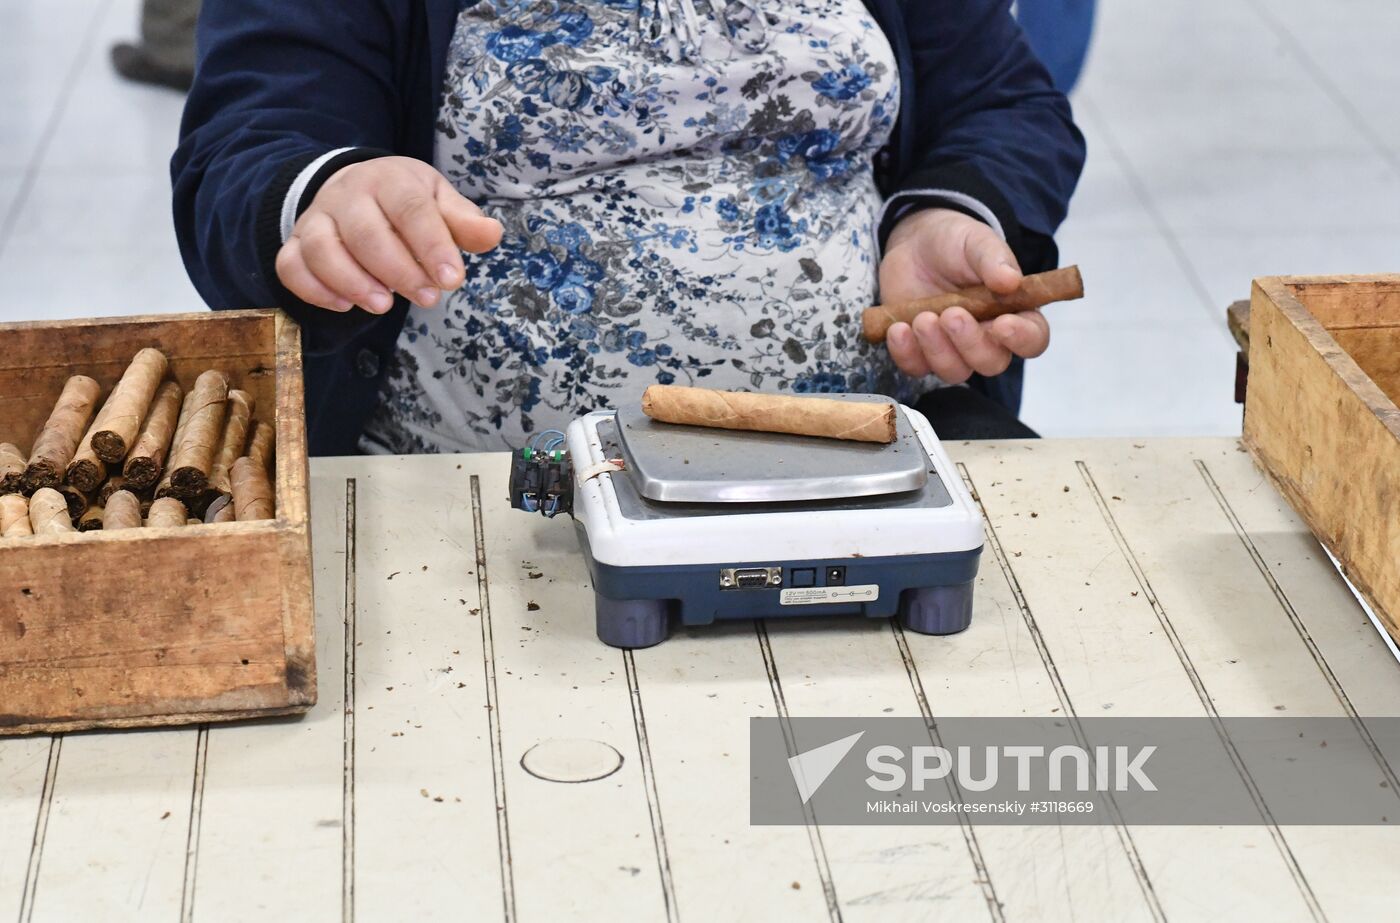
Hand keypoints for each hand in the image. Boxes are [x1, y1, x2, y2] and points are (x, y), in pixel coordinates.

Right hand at [275, 156, 502, 312]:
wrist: (355, 188)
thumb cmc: (406, 202)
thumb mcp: (439, 202)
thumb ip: (464, 222)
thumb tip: (492, 234)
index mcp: (390, 179)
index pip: (410, 209)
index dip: (432, 245)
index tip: (452, 280)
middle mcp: (348, 195)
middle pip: (366, 232)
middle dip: (398, 271)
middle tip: (427, 298)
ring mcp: (316, 219)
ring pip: (321, 248)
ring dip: (352, 281)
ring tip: (384, 305)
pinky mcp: (295, 244)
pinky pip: (290, 266)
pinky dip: (314, 289)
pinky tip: (345, 305)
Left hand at [877, 207, 1049, 381]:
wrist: (915, 244)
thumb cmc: (956, 243)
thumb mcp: (976, 241)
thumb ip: (994, 259)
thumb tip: (1011, 281)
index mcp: (1015, 313)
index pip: (1033, 339)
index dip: (1022, 339)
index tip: (1003, 324)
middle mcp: (988, 338)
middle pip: (991, 363)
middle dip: (971, 344)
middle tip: (951, 315)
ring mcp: (953, 349)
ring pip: (955, 372)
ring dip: (937, 349)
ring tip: (922, 318)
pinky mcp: (921, 352)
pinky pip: (916, 368)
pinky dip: (906, 353)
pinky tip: (898, 329)